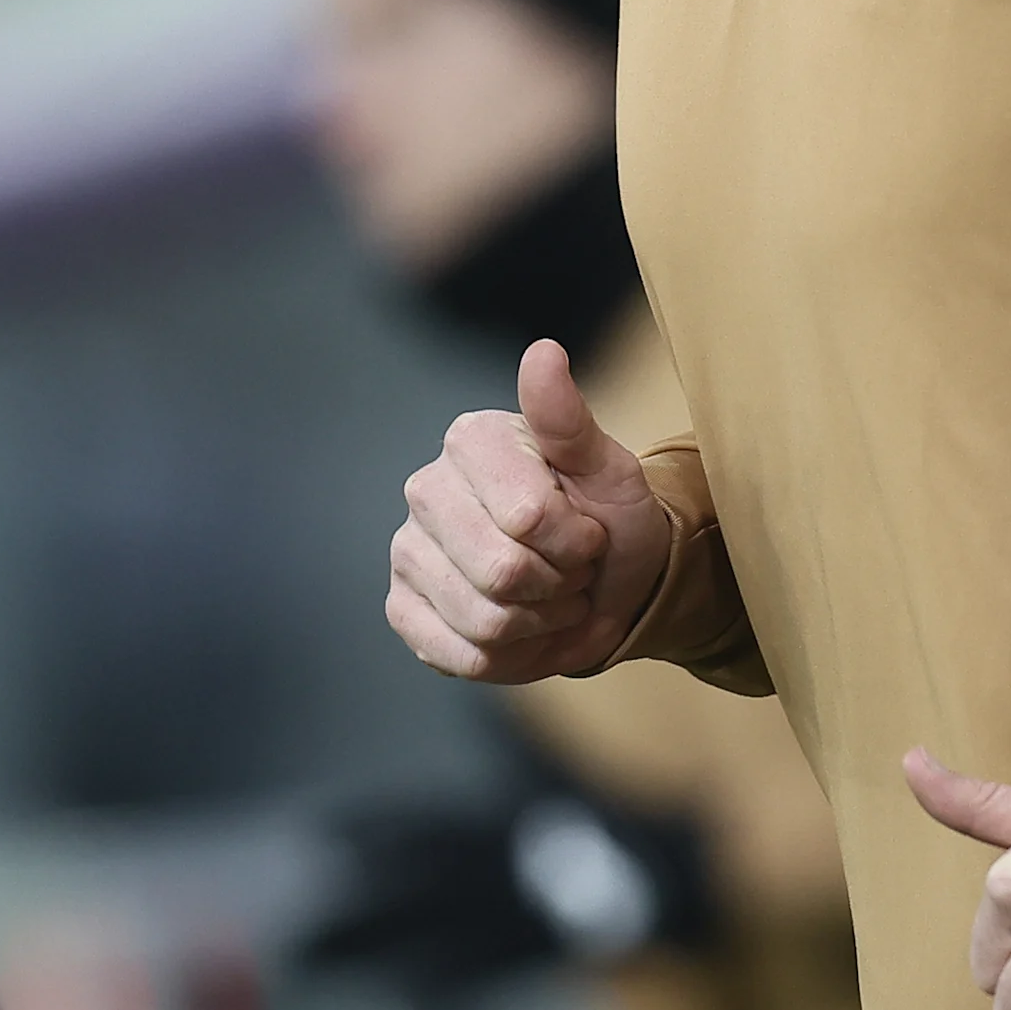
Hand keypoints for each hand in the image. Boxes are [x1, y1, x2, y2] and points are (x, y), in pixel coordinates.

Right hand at [385, 340, 673, 682]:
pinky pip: (459, 656)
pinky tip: (524, 628)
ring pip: (483, 620)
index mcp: (472, 440)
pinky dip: (510, 656)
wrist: (604, 581)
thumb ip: (569, 418)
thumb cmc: (608, 515)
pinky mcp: (401, 607)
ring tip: (552, 598)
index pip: (528, 517)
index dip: (577, 541)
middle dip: (560, 585)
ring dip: (540, 624)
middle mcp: (426, 488)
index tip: (588, 532)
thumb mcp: (609, 468)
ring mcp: (407, 549)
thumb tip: (543, 353)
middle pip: (502, 572)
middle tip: (573, 570)